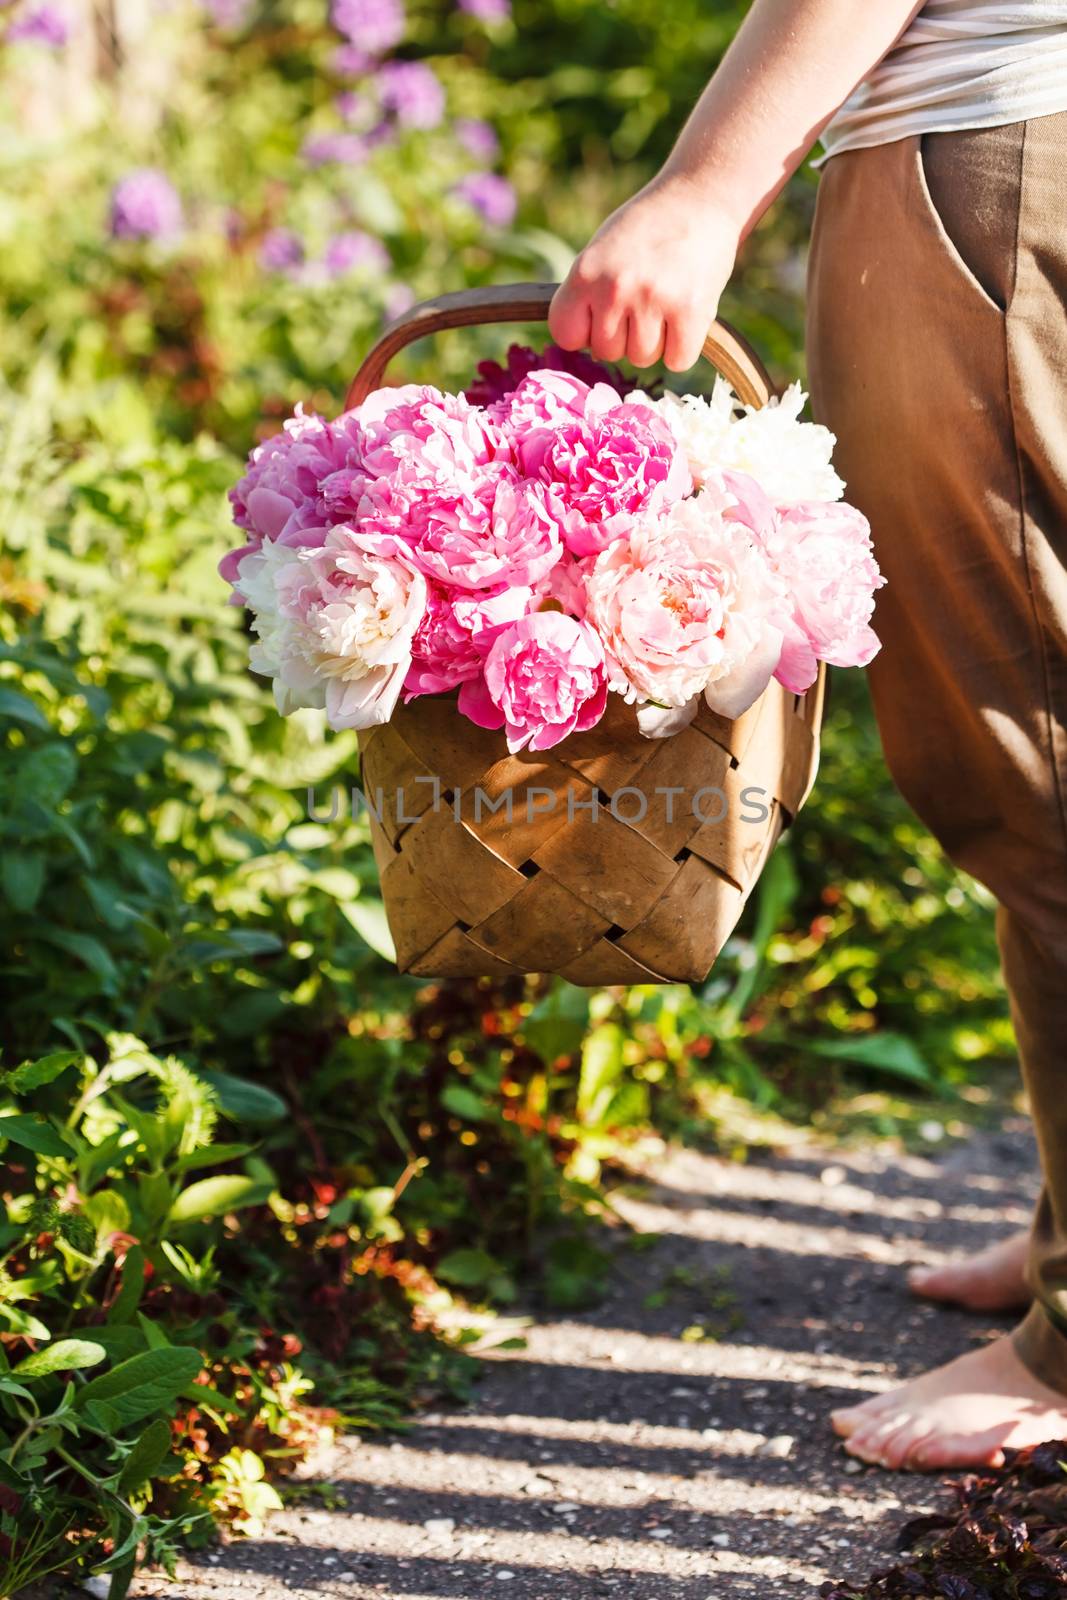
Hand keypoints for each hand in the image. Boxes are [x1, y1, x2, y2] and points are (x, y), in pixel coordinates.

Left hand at [548, 173, 742, 371]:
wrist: (699, 197)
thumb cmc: (646, 230)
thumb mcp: (601, 251)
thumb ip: (586, 294)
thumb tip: (586, 345)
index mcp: (585, 273)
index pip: (566, 335)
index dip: (585, 331)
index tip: (602, 315)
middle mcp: (615, 288)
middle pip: (607, 353)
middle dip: (624, 336)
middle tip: (642, 301)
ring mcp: (653, 300)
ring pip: (642, 359)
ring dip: (655, 342)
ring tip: (664, 302)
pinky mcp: (691, 311)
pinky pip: (678, 361)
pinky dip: (682, 347)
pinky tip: (685, 316)